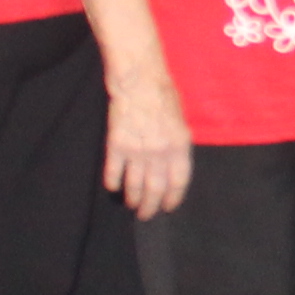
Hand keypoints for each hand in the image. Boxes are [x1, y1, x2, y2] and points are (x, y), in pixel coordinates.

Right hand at [104, 76, 192, 219]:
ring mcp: (137, 150)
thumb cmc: (163, 96)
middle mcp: (159, 152)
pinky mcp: (116, 145)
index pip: (178, 182)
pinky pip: (113, 173)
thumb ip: (178, 145)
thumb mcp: (181, 121)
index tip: (168, 207)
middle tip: (146, 214)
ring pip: (134, 186)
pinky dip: (113, 183)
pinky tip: (113, 187)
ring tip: (131, 204)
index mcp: (179, 145)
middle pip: (155, 189)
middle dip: (150, 206)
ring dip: (132, 199)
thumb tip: (173, 167)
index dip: (173, 198)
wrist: (139, 80)